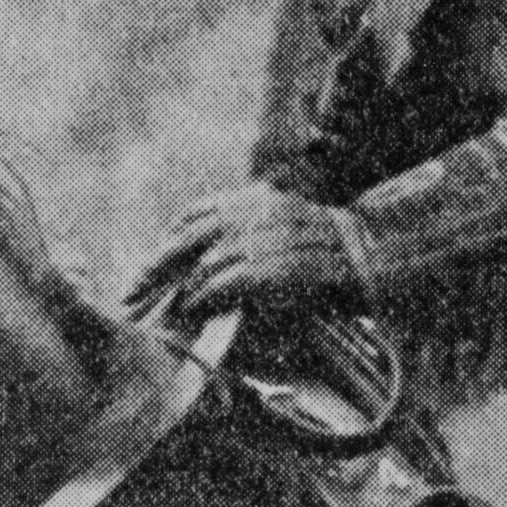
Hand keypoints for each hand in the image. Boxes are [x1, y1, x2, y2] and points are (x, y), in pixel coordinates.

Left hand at [124, 181, 364, 325]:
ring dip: (182, 287)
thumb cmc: (331, 247)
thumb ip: (254, 230)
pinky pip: (227, 281)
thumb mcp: (288, 222)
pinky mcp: (274, 266)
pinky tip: (193, 307)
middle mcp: (256, 213)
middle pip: (191, 237)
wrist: (373, 253)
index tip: (152, 261)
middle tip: (133, 289)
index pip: (198, 213)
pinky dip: (206, 295)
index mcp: (256, 199)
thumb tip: (215, 255)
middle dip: (159, 265)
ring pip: (206, 262)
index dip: (171, 238)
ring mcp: (266, 238)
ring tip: (166, 306)